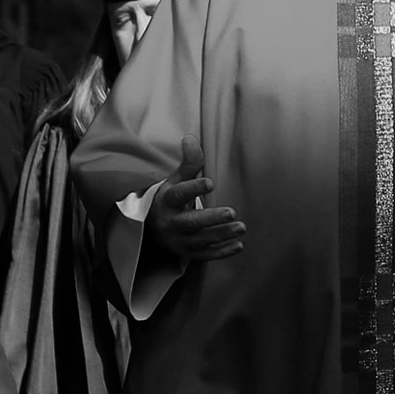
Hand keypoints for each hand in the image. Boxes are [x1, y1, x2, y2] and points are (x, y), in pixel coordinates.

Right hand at [149, 136, 243, 261]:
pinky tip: (239, 245)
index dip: (193, 188)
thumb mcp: (176, 179)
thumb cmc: (172, 198)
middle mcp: (171, 222)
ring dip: (221, 235)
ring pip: (200, 240)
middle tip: (233, 212)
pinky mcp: (187, 253)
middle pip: (190, 222)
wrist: (153, 226)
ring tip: (242, 227)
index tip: (210, 183)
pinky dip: (222, 252)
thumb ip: (188, 162)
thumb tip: (190, 138)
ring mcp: (179, 240)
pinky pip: (205, 255)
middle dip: (211, 218)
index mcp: (168, 201)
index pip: (179, 194)